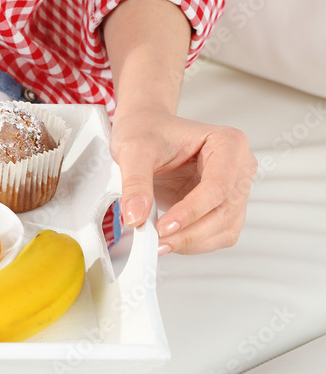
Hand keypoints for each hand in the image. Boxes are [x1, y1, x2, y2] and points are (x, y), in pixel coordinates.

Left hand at [110, 108, 257, 254]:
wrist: (146, 130)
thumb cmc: (147, 130)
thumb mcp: (133, 150)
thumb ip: (135, 183)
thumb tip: (136, 217)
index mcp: (228, 143)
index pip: (218, 186)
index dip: (191, 211)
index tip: (163, 227)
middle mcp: (239, 167)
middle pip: (225, 211)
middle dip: (190, 232)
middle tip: (157, 242)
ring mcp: (234, 189)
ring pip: (225, 228)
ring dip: (193, 242)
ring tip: (159, 243)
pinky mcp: (223, 206)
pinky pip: (217, 234)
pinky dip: (194, 243)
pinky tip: (170, 239)